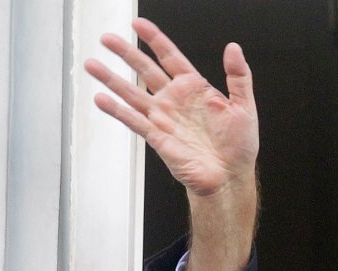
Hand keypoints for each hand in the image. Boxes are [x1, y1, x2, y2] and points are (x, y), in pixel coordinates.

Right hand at [85, 17, 258, 198]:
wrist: (230, 178)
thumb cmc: (238, 147)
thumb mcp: (245, 106)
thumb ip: (239, 75)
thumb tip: (233, 48)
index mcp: (195, 88)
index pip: (170, 56)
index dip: (154, 39)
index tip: (139, 25)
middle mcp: (175, 101)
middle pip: (145, 70)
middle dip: (125, 53)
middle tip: (107, 39)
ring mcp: (164, 118)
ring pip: (132, 93)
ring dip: (112, 79)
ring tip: (92, 65)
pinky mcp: (158, 137)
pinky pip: (134, 121)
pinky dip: (117, 111)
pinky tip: (102, 99)